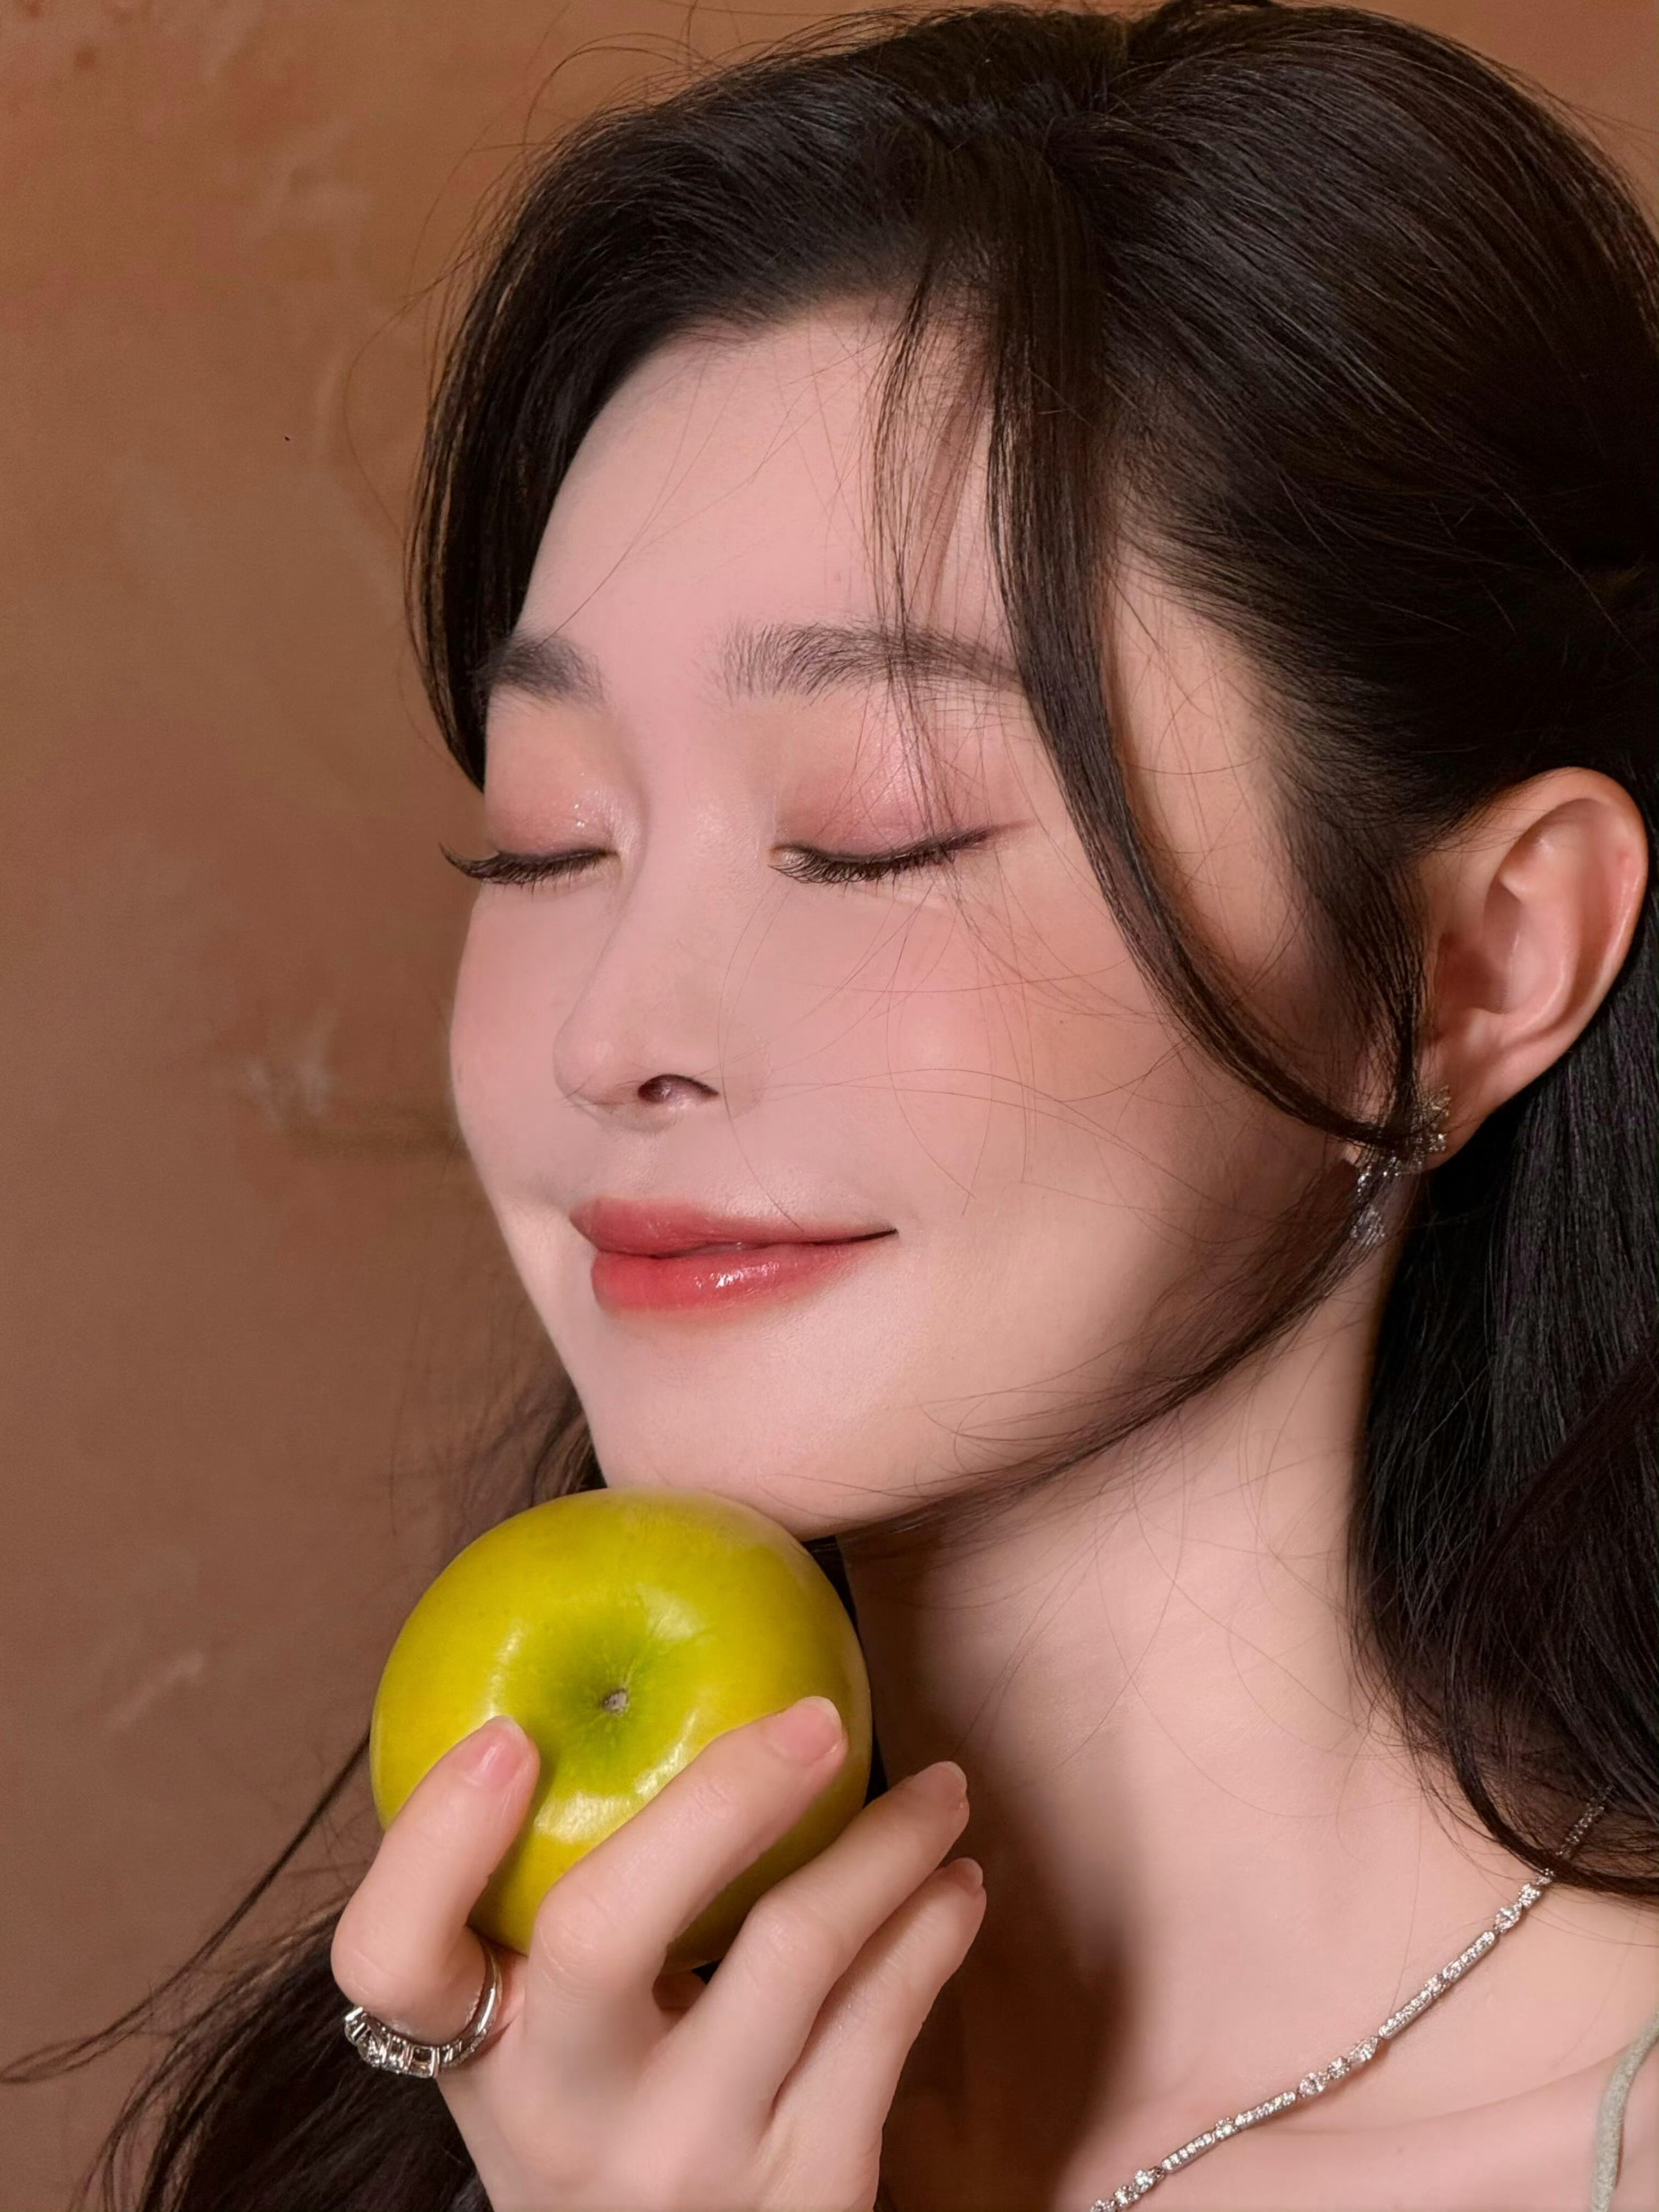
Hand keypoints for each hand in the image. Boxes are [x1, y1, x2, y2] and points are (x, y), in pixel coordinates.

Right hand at [330, 1696, 984, 2210]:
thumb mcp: (548, 2046)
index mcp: (481, 2057)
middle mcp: (567, 2117)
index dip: (433, 1838)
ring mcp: (689, 2157)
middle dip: (721, 1795)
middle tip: (816, 1715)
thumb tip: (612, 1687)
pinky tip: (952, 1886)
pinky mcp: (809, 2191)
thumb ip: (549, 1908)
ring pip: (798, 1951)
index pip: (392, 1958)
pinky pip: (886, 2018)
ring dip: (887, 1843)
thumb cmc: (616, 2122)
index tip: (508, 1734)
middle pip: (607, 1928)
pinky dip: (932, 1926)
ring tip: (940, 1789)